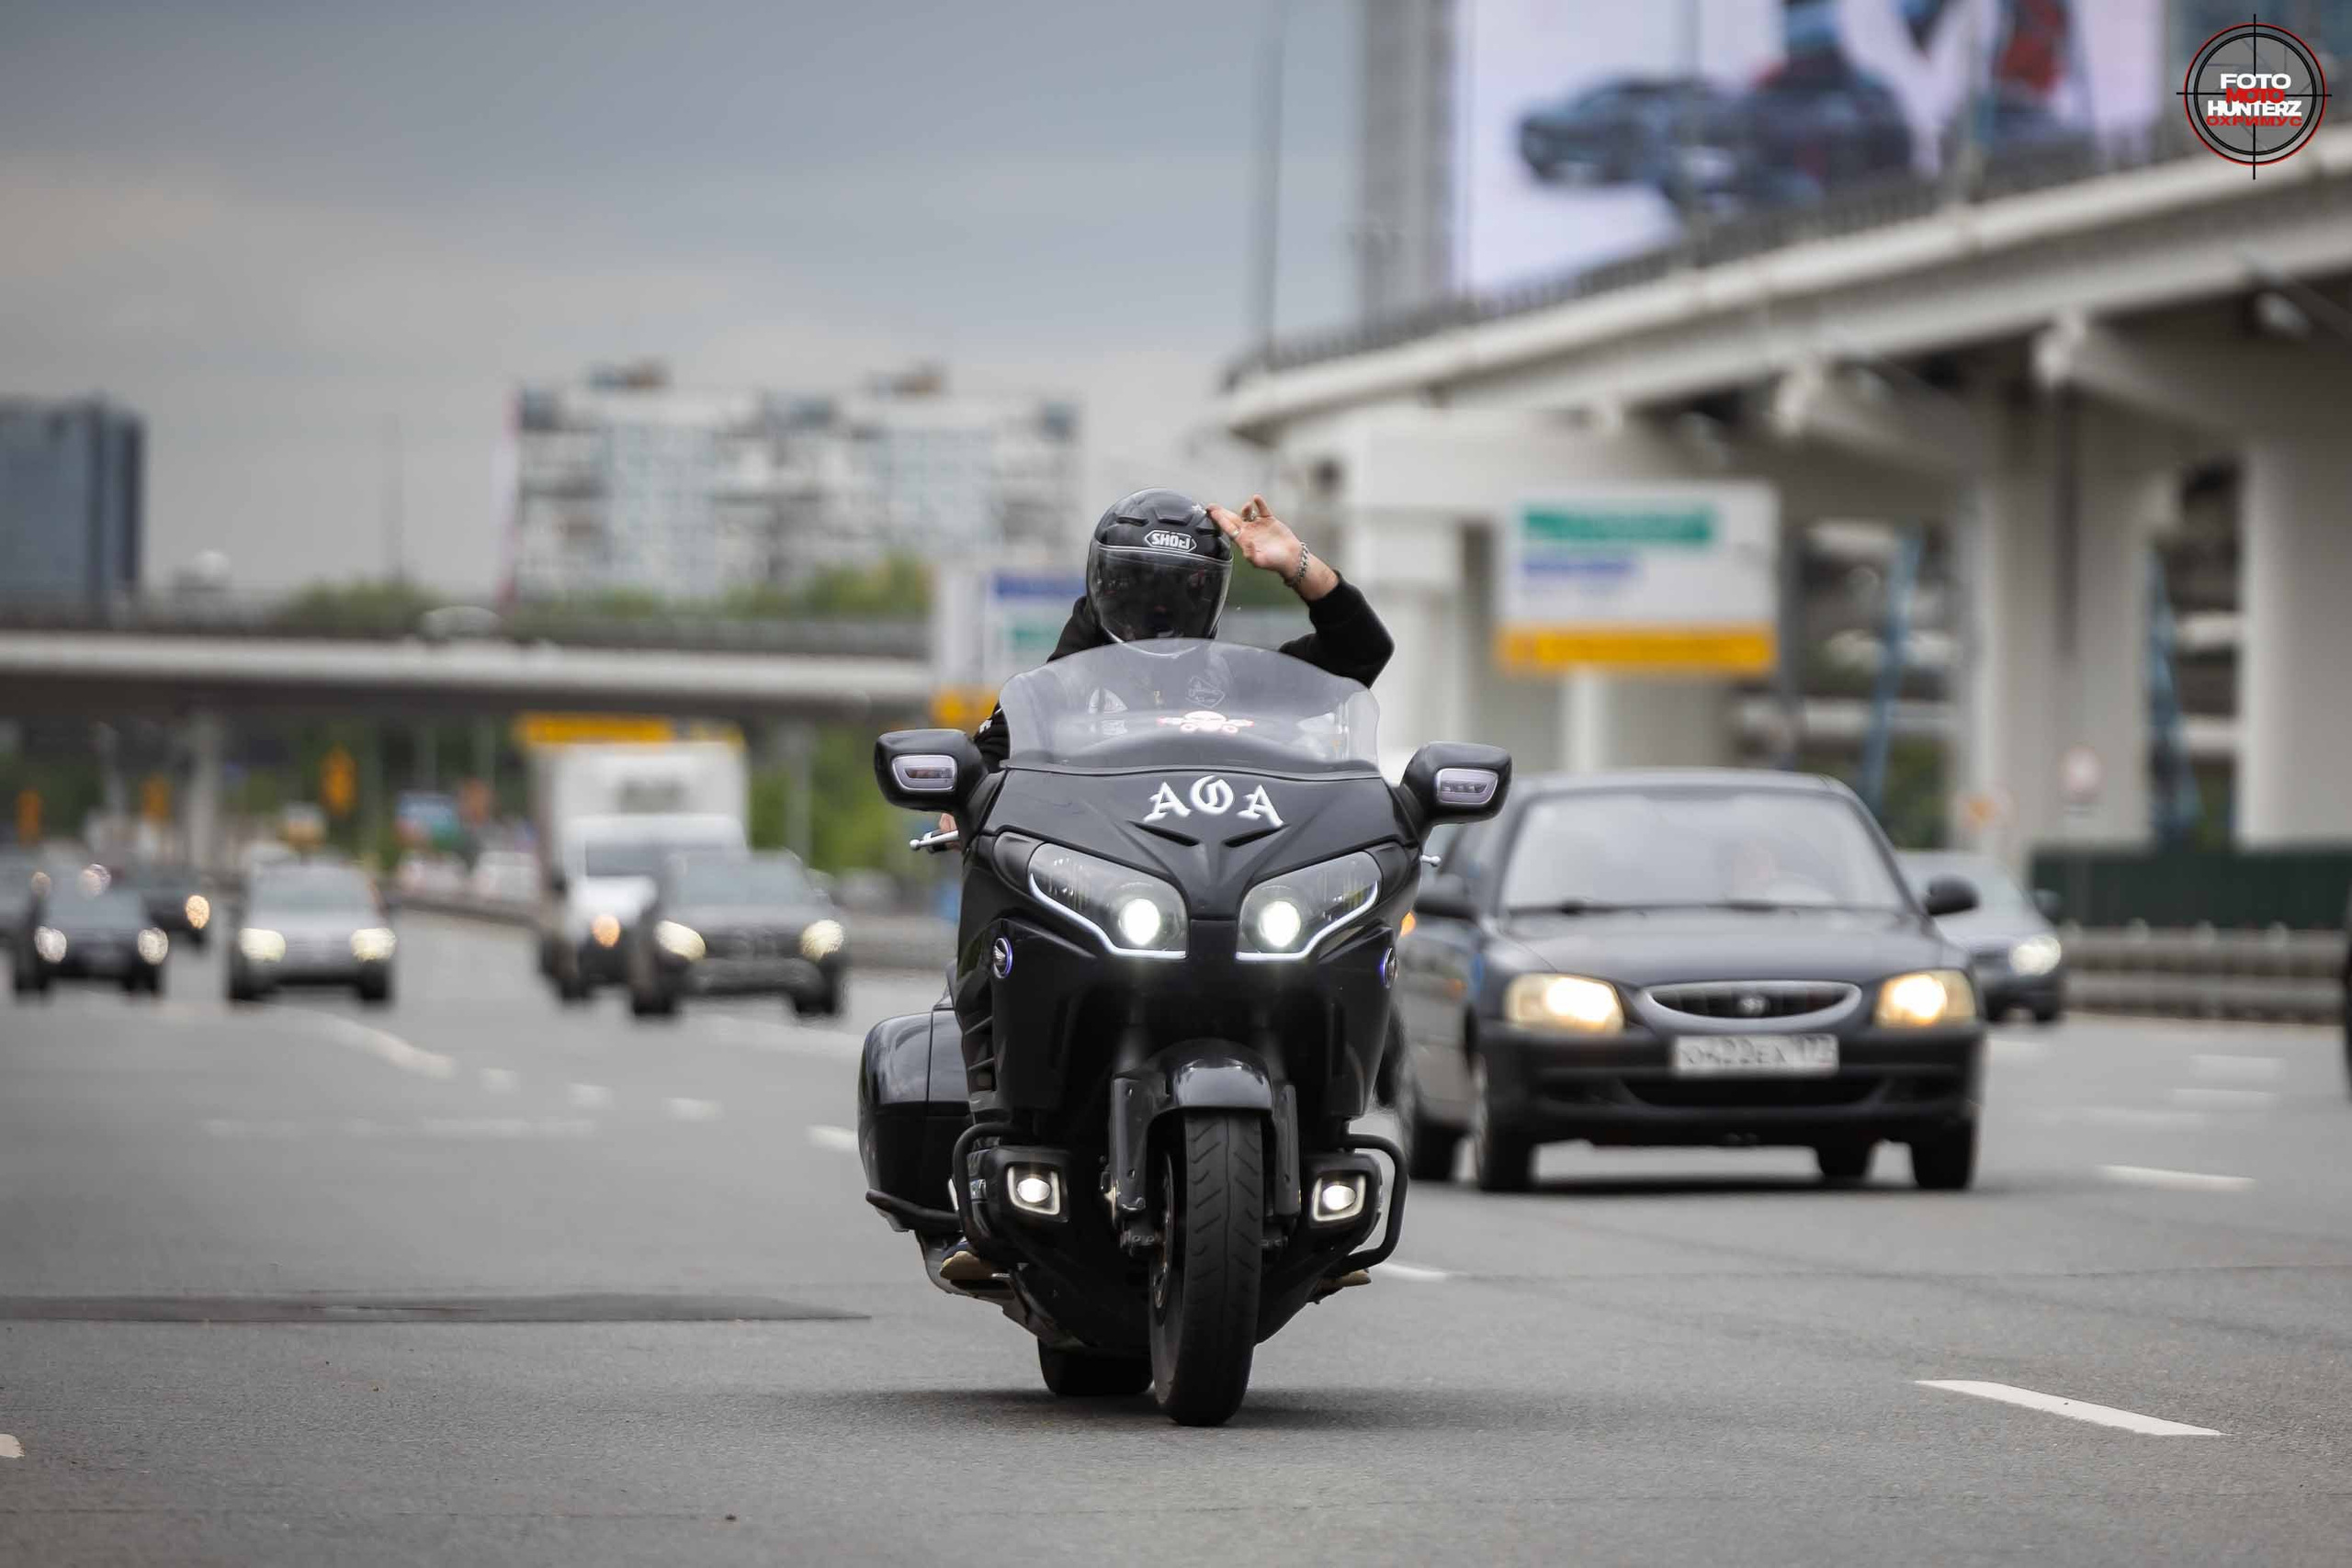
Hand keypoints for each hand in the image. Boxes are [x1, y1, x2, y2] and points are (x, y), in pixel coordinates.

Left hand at [1207, 495, 1336, 600]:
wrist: (1291, 558)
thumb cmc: (1275, 562)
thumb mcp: (1260, 561)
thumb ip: (1250, 553)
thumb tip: (1244, 542)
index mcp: (1244, 541)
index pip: (1229, 528)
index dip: (1219, 520)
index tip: (1211, 513)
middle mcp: (1249, 532)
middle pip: (1233, 520)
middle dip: (1222, 513)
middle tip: (1212, 506)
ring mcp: (1259, 526)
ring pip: (1247, 514)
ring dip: (1245, 509)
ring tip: (1247, 506)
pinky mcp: (1270, 521)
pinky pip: (1263, 510)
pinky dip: (1260, 504)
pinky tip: (1256, 498)